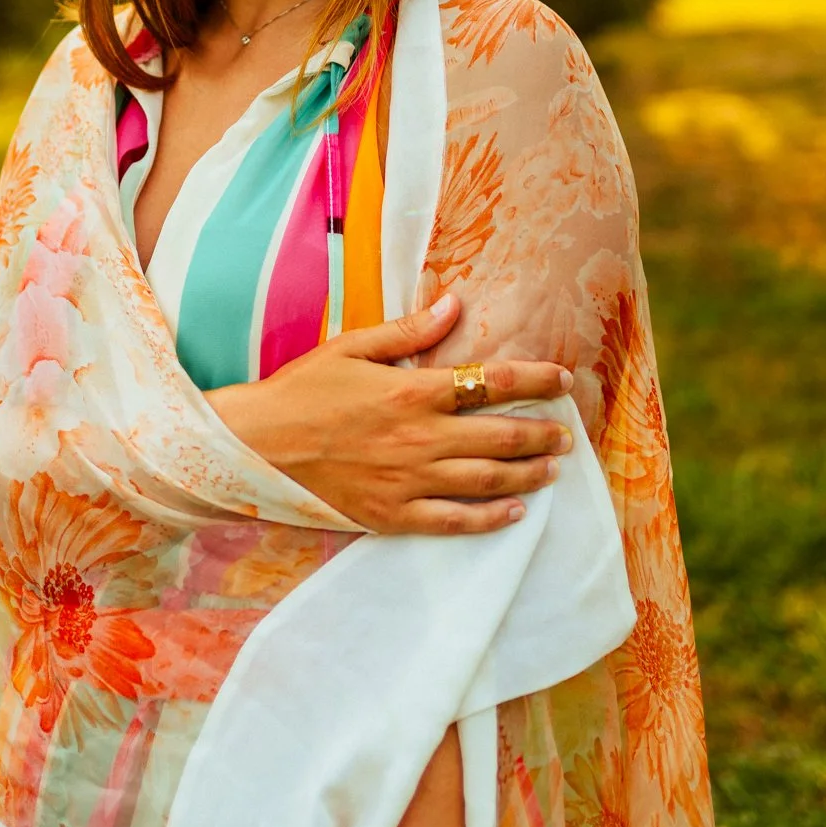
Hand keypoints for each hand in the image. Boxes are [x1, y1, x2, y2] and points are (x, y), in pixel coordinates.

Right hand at [205, 293, 574, 534]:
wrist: (257, 445)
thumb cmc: (303, 390)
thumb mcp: (352, 347)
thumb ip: (409, 331)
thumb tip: (455, 305)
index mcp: (412, 391)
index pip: (492, 381)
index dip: (535, 379)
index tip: (562, 379)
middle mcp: (420, 438)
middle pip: (501, 435)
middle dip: (542, 434)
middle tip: (567, 434)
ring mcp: (409, 481)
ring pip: (487, 479)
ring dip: (527, 473)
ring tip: (552, 469)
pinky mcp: (394, 515)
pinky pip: (455, 521)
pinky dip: (490, 518)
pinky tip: (514, 513)